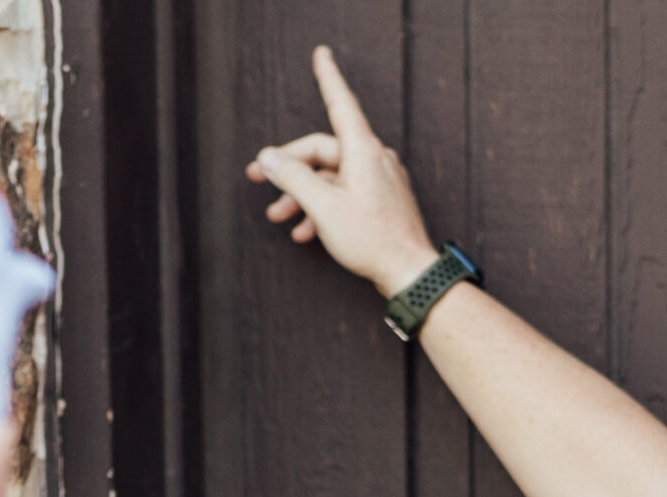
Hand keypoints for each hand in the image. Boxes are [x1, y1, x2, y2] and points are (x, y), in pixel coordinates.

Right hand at [246, 46, 439, 297]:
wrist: (409, 273)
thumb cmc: (371, 240)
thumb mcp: (323, 208)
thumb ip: (293, 179)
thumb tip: (268, 159)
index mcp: (362, 151)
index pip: (339, 104)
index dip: (327, 78)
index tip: (321, 54)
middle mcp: (373, 158)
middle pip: (323, 151)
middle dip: (289, 168)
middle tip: (256, 179)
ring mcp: (379, 179)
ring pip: (331, 176)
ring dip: (302, 195)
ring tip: (278, 216)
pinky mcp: (381, 200)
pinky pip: (345, 193)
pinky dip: (323, 208)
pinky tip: (306, 232)